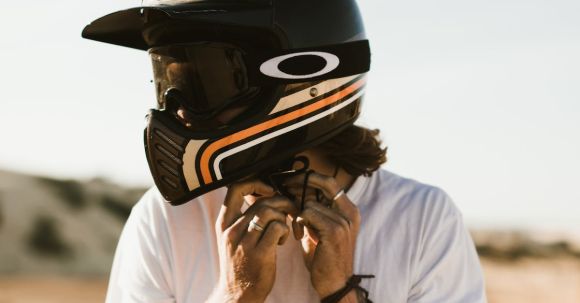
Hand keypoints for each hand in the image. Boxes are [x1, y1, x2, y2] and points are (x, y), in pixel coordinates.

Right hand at [207, 180, 297, 302]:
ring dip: (283, 217)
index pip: (235, 188)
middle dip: (281, 202)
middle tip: (289, 211)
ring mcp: (245, 242)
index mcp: (224, 223)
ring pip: (269, 212)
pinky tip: (282, 241)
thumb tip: (263, 197)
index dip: (255, 183)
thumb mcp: (234, 238)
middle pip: (260, 201)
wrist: (237, 296)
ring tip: (283, 230)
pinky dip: (285, 230)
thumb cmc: (240, 265)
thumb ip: (244, 218)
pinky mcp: (259, 254)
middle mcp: (232, 230)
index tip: (269, 190)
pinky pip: (277, 228)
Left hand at [286, 172, 361, 298]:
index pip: (330, 182)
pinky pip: (308, 214)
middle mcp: (350, 212)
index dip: (311, 177)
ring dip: (298, 215)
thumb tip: (297, 189)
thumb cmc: (324, 257)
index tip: (293, 179)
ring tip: (298, 230)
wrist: (334, 283)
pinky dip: (299, 223)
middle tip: (285, 188)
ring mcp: (344, 221)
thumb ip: (314, 209)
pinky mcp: (335, 230)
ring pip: (310, 203)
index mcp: (348, 210)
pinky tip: (298, 235)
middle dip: (302, 184)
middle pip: (325, 183)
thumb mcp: (319, 228)